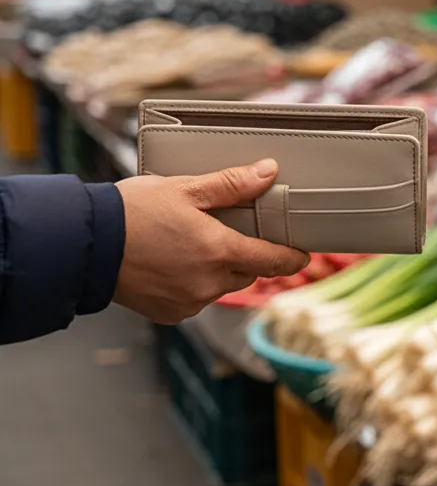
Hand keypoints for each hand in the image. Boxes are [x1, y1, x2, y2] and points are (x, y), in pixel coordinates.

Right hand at [114, 159, 310, 324]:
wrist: (85, 246)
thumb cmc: (132, 213)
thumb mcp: (185, 189)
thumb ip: (231, 185)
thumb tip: (268, 172)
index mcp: (219, 252)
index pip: (273, 260)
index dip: (291, 258)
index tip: (302, 256)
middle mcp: (209, 283)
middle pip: (248, 272)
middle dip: (245, 255)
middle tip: (227, 234)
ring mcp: (189, 302)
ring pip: (222, 286)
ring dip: (219, 270)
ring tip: (192, 246)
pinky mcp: (171, 313)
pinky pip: (197, 299)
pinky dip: (195, 284)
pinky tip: (174, 264)